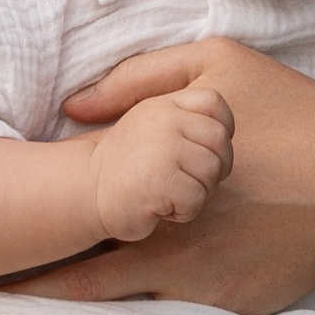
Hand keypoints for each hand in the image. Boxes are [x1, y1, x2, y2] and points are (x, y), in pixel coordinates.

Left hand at [31, 39, 314, 314]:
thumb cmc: (294, 116)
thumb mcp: (218, 66)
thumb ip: (139, 80)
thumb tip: (70, 104)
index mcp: (151, 187)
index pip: (63, 225)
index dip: (15, 241)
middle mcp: (162, 247)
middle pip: (71, 284)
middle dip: (21, 289)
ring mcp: (192, 288)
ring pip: (109, 312)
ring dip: (66, 311)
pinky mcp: (222, 310)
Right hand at [90, 82, 233, 243]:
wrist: (87, 192)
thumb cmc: (130, 165)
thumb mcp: (153, 126)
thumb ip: (187, 119)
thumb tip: (227, 127)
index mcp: (164, 104)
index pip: (214, 102)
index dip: (221, 129)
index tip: (201, 151)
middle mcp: (163, 119)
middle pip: (220, 143)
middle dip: (211, 169)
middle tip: (183, 181)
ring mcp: (161, 147)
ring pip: (211, 172)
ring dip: (196, 192)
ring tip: (168, 193)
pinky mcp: (159, 179)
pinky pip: (196, 199)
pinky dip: (182, 212)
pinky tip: (160, 207)